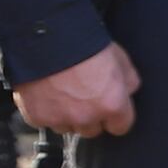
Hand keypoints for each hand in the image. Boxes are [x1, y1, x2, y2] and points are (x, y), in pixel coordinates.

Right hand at [14, 43, 136, 138]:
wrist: (47, 37)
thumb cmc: (84, 43)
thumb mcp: (119, 57)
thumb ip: (128, 81)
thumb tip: (128, 93)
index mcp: (112, 105)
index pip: (120, 127)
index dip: (115, 116)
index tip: (110, 109)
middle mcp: (87, 117)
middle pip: (92, 129)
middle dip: (90, 116)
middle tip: (82, 95)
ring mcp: (61, 119)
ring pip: (67, 127)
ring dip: (66, 115)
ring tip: (62, 91)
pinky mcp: (38, 118)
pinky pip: (44, 121)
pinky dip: (45, 111)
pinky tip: (46, 92)